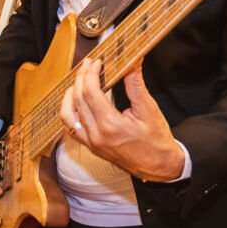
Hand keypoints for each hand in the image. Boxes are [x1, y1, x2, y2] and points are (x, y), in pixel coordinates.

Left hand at [60, 59, 184, 181]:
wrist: (159, 166)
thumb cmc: (156, 140)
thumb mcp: (149, 109)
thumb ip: (136, 85)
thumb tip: (131, 62)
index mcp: (110, 125)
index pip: (90, 92)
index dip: (90, 73)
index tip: (97, 62)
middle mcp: (96, 135)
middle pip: (77, 100)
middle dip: (81, 78)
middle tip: (89, 64)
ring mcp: (91, 143)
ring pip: (67, 114)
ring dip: (70, 95)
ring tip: (80, 81)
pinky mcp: (91, 146)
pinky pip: (71, 127)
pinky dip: (71, 111)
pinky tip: (79, 102)